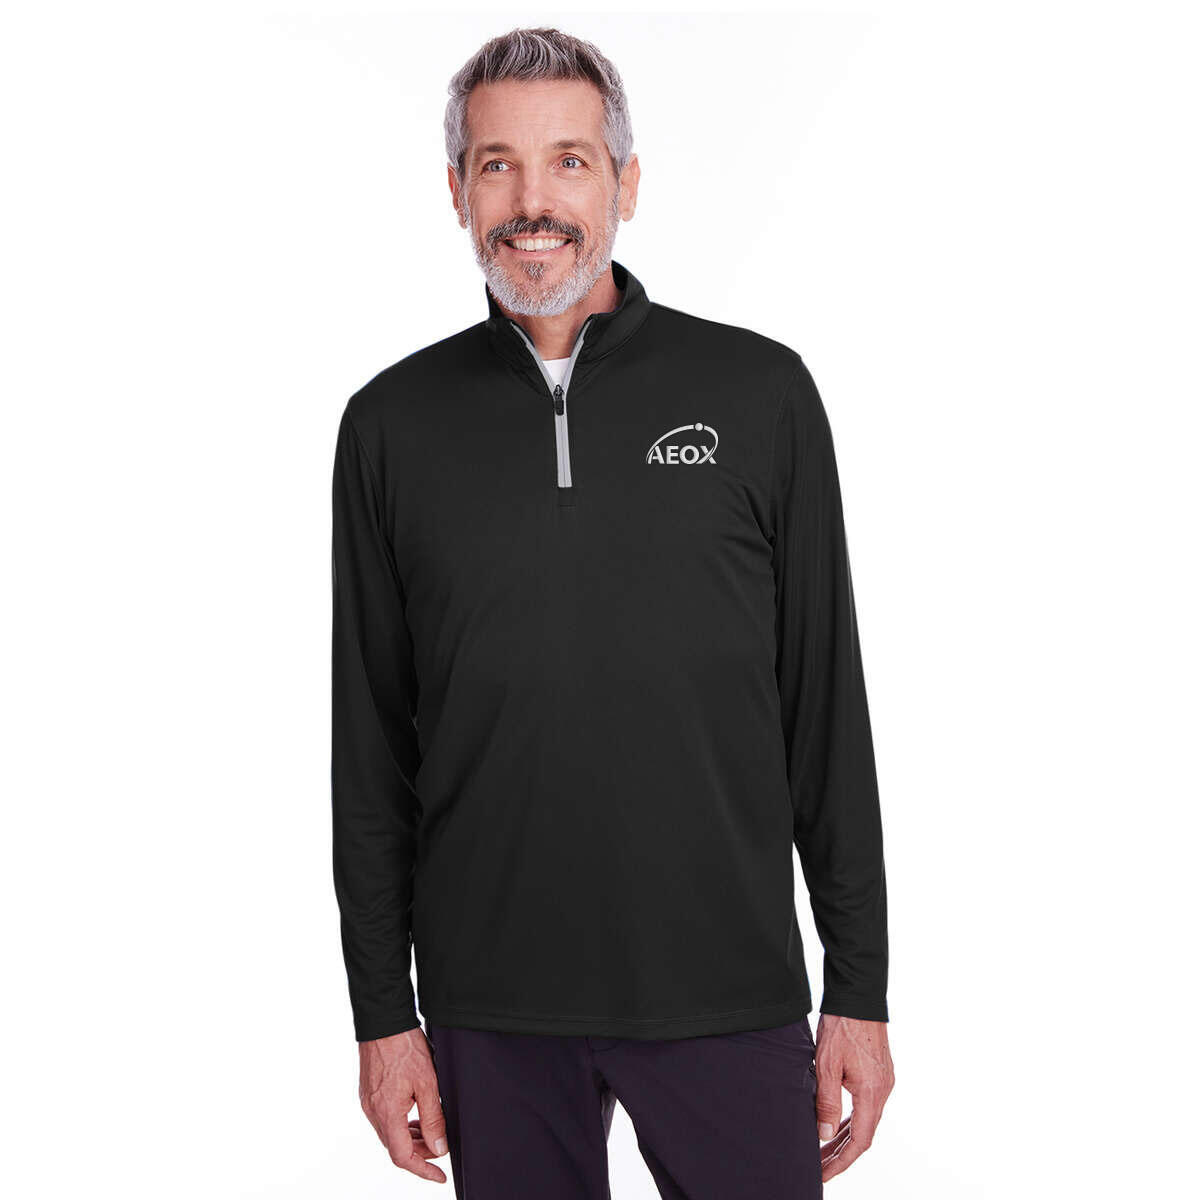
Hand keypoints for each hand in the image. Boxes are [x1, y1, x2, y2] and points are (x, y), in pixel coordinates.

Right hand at [359, 1027, 449, 1182]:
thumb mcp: (428, 1082)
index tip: (439, 1176)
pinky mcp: (369, 1093)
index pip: (403, 1156)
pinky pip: (385, 1119)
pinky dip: (401, 1123)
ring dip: (411, 1138)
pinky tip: (414, 1114)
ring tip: (430, 1130)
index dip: (423, 1170)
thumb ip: (433, 1118)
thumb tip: (438, 1147)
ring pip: (390, 1134)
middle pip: (396, 1147)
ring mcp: (369, 1102)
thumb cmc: (404, 1046)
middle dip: (420, 1152)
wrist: (383, 1020)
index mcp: (387, 1113)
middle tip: (441, 1144)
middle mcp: (374, 1111)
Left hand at [814, 1014, 893, 1182]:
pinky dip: (852, 1119)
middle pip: (863, 1134)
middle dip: (840, 1154)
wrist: (858, 996)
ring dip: (845, 1137)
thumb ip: (827, 1102)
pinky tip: (837, 1124)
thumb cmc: (842, 1026)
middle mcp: (883, 1090)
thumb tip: (825, 1134)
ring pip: (865, 1120)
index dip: (841, 1161)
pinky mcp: (879, 1072)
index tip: (824, 1174)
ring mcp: (883, 1081)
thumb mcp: (827, 1065)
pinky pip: (866, 1105)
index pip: (859, 1141)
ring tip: (824, 1151)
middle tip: (818, 1168)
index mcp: (872, 1093)